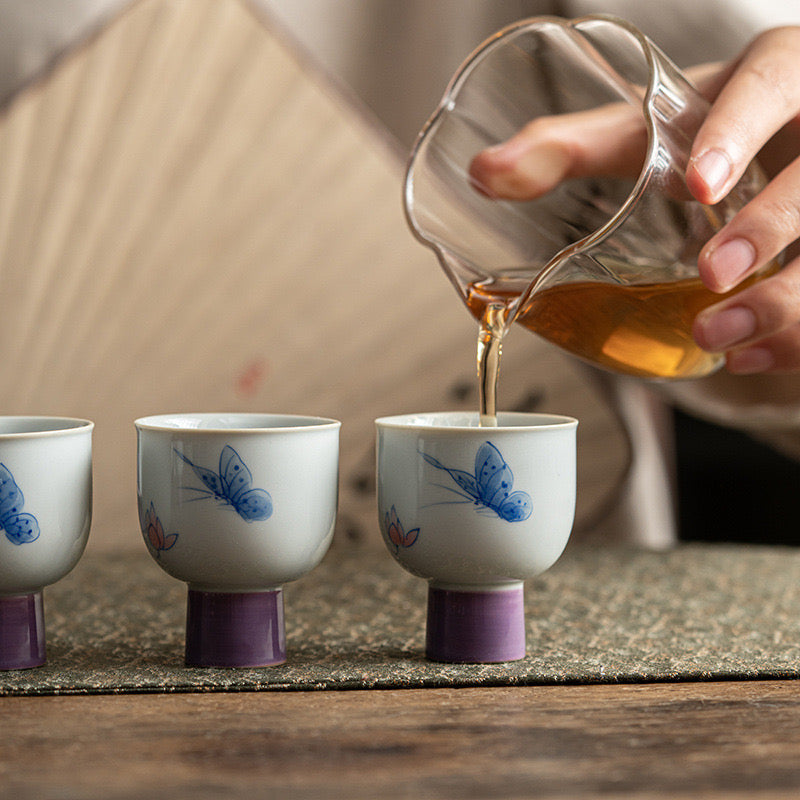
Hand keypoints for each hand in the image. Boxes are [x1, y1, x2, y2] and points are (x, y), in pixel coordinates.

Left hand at [469, 27, 799, 374]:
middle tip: (710, 273)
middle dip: (769, 227)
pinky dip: (797, 337)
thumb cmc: (703, 137)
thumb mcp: (645, 133)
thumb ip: (566, 148)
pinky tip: (752, 356)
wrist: (769, 157)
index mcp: (776, 77)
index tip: (699, 186)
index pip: (774, 79)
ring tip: (719, 336)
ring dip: (786, 302)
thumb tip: (484, 174)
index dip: (742, 129)